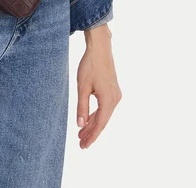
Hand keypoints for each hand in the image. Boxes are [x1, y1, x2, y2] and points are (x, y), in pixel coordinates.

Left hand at [76, 24, 121, 148]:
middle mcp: (115, 99)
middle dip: (91, 133)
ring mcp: (115, 94)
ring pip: (104, 114)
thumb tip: (80, 125)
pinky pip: (105, 107)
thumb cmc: (90, 65)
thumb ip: (82, 107)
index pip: (100, 124)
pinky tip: (89, 120)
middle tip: (80, 143)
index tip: (83, 146)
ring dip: (93, 124)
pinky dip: (97, 114)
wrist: (100, 48)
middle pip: (103, 121)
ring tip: (82, 134)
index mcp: (109, 100)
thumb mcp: (82, 87)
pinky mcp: (113, 90)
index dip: (92, 136)